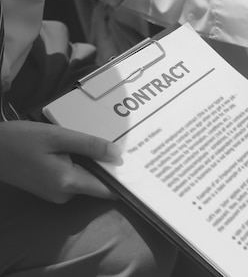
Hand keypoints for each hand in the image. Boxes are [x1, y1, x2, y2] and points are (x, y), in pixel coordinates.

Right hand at [0, 121, 121, 202]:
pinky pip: (75, 178)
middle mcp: (65, 195)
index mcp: (68, 183)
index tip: (141, 168)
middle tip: (126, 145)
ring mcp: (57, 195)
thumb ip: (89, 145)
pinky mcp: (51, 190)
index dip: (124, 180)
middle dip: (110, 166)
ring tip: (103, 143)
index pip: (107, 190)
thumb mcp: (58, 137)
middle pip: (99, 183)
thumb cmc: (20, 140)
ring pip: (87, 179)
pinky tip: (82, 149)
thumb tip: (119, 155)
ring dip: (94, 163)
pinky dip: (81, 165)